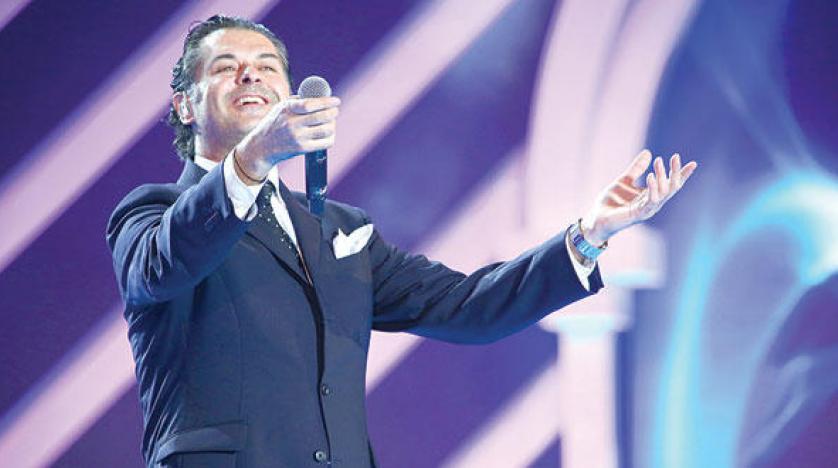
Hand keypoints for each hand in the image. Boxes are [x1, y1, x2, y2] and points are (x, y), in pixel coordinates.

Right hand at [234, 95, 340, 180]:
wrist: (262, 147)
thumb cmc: (274, 124)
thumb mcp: (281, 108)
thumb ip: (297, 101)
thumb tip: (318, 95)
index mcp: (288, 109)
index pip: (311, 104)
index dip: (327, 102)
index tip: (336, 101)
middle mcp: (292, 122)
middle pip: (322, 116)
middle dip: (333, 113)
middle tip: (335, 111)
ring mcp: (298, 136)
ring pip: (326, 129)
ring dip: (333, 125)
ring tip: (331, 123)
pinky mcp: (302, 149)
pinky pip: (325, 142)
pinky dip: (331, 137)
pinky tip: (329, 135)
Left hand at [580, 149, 697, 244]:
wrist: (597, 217)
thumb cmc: (611, 201)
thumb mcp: (625, 180)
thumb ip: (636, 168)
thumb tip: (648, 152)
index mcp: (651, 195)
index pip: (671, 184)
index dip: (682, 175)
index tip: (693, 163)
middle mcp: (652, 203)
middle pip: (671, 187)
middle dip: (675, 172)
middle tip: (675, 157)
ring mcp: (647, 210)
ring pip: (663, 193)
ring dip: (662, 176)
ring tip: (659, 161)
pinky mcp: (638, 215)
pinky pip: (650, 200)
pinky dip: (652, 188)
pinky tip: (651, 176)